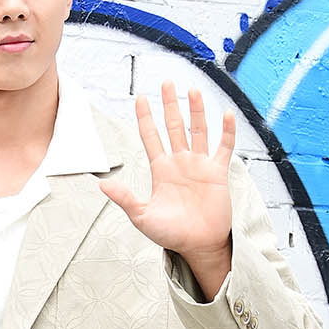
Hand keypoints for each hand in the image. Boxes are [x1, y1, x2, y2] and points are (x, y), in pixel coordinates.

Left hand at [100, 82, 234, 289]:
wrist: (197, 245)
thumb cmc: (170, 234)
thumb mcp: (142, 216)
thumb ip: (125, 198)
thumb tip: (102, 184)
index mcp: (161, 170)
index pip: (151, 137)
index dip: (145, 118)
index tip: (140, 98)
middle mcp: (180, 163)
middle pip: (174, 127)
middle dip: (170, 105)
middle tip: (166, 82)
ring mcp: (200, 165)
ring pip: (198, 130)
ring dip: (196, 111)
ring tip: (192, 91)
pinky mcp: (218, 172)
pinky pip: (224, 147)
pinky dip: (227, 131)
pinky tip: (226, 115)